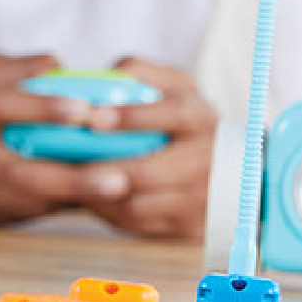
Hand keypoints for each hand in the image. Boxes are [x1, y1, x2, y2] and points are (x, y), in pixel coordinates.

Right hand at [0, 53, 146, 225]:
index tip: (86, 111)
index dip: (44, 108)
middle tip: (121, 180)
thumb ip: (18, 68)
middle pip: (19, 171)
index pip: (2, 106)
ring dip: (69, 200)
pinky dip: (47, 208)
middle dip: (74, 180)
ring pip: (21, 202)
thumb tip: (64, 65)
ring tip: (115, 195)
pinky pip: (12, 215)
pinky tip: (78, 202)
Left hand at [80, 58, 217, 238]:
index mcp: (201, 119)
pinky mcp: (188, 228)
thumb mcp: (175, 85)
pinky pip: (137, 226)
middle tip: (68, 162)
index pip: (173, 114)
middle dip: (104, 168)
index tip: (95, 117)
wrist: (232, 167)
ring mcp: (199, 199)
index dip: (133, 117)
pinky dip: (107, 212)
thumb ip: (142, 72)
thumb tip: (110, 74)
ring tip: (70, 181)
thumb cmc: (186, 117)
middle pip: (150, 172)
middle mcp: (206, 160)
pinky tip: (88, 197)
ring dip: (98, 195)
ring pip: (138, 205)